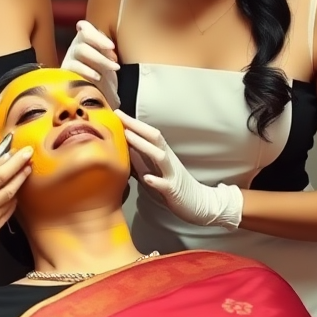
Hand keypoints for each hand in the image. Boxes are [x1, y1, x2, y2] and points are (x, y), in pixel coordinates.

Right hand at [0, 147, 32, 247]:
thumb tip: (6, 159)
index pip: (0, 176)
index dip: (16, 163)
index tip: (27, 152)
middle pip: (9, 190)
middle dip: (21, 174)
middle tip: (29, 162)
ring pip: (9, 204)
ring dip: (17, 189)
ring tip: (20, 176)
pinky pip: (5, 217)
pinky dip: (10, 204)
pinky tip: (10, 195)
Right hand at [62, 20, 119, 106]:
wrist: (97, 95)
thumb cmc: (105, 75)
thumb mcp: (109, 60)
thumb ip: (108, 49)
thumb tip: (111, 47)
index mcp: (86, 39)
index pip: (85, 28)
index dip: (97, 34)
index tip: (112, 46)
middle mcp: (77, 45)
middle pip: (84, 36)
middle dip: (102, 45)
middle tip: (115, 58)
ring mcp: (70, 57)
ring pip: (81, 50)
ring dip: (100, 58)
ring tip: (114, 67)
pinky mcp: (66, 70)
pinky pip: (74, 66)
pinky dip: (87, 71)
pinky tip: (98, 77)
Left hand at [116, 110, 243, 228]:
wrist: (199, 203)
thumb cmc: (172, 185)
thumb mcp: (154, 170)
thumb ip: (139, 159)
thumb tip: (122, 148)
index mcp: (163, 154)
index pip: (148, 134)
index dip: (134, 123)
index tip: (117, 113)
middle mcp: (168, 160)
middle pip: (155, 138)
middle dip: (137, 127)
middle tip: (119, 117)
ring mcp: (172, 174)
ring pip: (160, 157)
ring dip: (144, 146)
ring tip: (128, 137)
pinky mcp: (174, 191)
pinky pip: (165, 184)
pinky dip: (156, 181)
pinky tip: (146, 178)